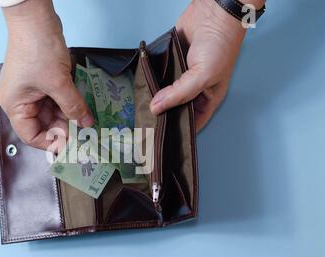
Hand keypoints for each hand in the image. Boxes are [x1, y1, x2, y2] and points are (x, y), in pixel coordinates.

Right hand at [0, 0, 93, 150]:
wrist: (35, 18)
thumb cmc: (36, 48)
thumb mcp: (58, 83)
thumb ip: (73, 107)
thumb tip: (86, 124)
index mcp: (15, 105)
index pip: (32, 135)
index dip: (52, 142)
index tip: (72, 145)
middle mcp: (21, 100)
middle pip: (44, 124)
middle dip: (64, 128)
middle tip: (85, 133)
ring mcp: (32, 90)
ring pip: (52, 112)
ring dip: (68, 115)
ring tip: (86, 120)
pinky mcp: (42, 80)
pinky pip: (56, 98)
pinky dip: (68, 103)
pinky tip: (82, 106)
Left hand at [150, 0, 263, 131]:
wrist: (213, 12)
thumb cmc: (221, 44)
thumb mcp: (204, 75)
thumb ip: (179, 94)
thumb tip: (156, 108)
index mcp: (207, 98)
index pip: (192, 122)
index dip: (179, 132)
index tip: (162, 139)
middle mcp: (193, 90)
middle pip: (175, 109)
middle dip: (163, 116)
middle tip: (145, 125)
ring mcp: (180, 77)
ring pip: (164, 94)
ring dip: (154, 99)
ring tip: (139, 110)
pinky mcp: (169, 63)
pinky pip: (157, 77)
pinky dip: (150, 81)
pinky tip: (140, 89)